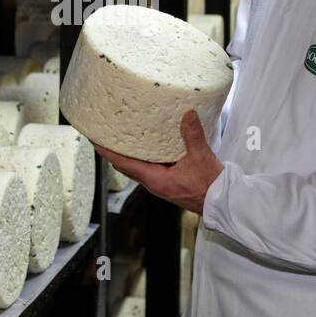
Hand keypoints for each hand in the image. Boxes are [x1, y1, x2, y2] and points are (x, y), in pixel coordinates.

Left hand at [91, 110, 224, 214]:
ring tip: (122, 135)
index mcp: (155, 179)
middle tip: (105, 133)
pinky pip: (149, 167)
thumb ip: (193, 134)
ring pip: (137, 167)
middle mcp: (153, 183)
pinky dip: (144, 155)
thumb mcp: (201, 157)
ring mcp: (160, 183)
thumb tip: (188, 114)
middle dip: (113, 150)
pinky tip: (149, 143)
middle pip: (125, 165)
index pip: (123, 163)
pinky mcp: (167, 182)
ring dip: (128, 153)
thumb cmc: (210, 186)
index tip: (94, 140)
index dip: (106, 151)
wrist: (221, 202)